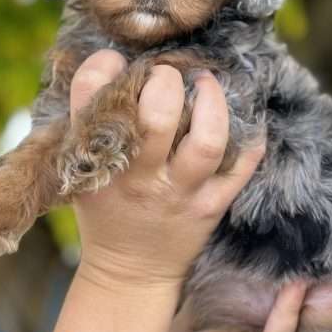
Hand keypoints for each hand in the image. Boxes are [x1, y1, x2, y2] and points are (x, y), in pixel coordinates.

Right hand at [52, 49, 265, 331]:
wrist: (129, 271)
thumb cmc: (104, 209)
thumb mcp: (81, 171)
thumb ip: (90, 123)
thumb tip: (111, 63)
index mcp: (97, 164)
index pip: (91, 105)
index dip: (100, 71)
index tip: (112, 60)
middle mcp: (138, 178)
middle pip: (157, 118)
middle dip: (165, 82)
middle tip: (165, 74)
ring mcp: (178, 194)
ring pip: (206, 142)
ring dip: (213, 104)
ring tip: (207, 83)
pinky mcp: (210, 208)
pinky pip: (239, 170)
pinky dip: (250, 141)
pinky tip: (246, 120)